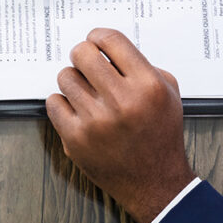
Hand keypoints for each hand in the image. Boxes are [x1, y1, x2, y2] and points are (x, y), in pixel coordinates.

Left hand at [46, 28, 195, 222]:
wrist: (155, 184)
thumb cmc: (159, 134)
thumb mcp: (168, 94)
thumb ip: (141, 64)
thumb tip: (106, 45)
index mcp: (148, 86)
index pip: (110, 39)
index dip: (98, 37)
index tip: (96, 43)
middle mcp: (122, 102)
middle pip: (82, 53)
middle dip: (83, 55)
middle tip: (88, 65)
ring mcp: (96, 121)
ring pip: (65, 76)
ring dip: (74, 81)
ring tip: (88, 94)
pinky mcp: (76, 139)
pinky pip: (54, 102)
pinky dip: (63, 104)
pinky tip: (78, 111)